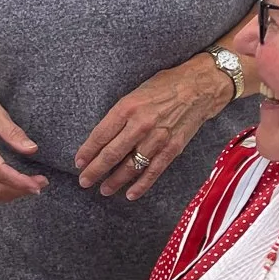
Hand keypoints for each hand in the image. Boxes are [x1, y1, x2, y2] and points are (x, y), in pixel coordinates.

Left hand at [74, 55, 232, 200]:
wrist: (199, 87)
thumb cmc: (165, 85)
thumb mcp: (135, 92)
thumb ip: (120, 114)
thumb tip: (104, 135)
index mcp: (127, 107)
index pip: (101, 135)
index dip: (88, 151)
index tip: (79, 162)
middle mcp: (140, 124)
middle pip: (112, 153)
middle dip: (95, 170)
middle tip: (84, 181)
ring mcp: (157, 138)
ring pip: (131, 166)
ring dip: (115, 180)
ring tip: (103, 189)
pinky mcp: (173, 148)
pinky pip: (153, 171)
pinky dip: (141, 185)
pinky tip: (130, 194)